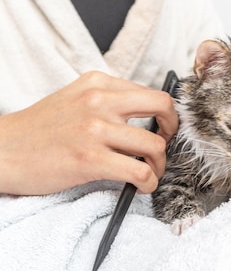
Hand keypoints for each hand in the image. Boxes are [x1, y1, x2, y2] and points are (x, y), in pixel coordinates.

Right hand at [0, 71, 177, 195]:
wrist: (1, 150)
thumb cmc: (38, 130)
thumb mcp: (74, 99)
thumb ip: (106, 101)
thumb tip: (143, 117)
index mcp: (97, 83)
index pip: (150, 93)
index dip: (164, 114)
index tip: (161, 129)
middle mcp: (99, 100)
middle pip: (162, 107)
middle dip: (172, 130)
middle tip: (164, 145)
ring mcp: (95, 129)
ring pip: (154, 145)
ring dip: (159, 165)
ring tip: (149, 173)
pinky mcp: (90, 159)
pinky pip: (139, 172)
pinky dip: (148, 183)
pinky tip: (141, 187)